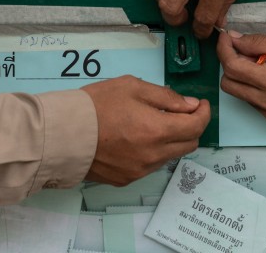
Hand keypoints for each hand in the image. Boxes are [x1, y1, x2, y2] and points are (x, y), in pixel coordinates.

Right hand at [83, 75, 209, 185]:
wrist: (61, 134)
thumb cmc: (95, 105)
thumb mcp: (132, 87)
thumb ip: (166, 97)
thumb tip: (190, 106)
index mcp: (157, 130)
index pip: (196, 126)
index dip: (203, 113)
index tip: (200, 104)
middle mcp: (153, 155)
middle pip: (189, 144)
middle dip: (191, 126)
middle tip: (181, 112)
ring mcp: (140, 170)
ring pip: (171, 156)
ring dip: (173, 140)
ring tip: (155, 123)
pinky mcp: (126, 179)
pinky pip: (151, 165)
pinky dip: (154, 151)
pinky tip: (138, 138)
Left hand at [217, 31, 265, 130]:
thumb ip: (260, 42)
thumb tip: (234, 40)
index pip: (233, 68)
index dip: (224, 50)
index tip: (226, 37)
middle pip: (229, 85)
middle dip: (231, 65)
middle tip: (245, 51)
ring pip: (241, 96)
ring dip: (245, 79)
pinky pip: (256, 106)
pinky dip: (258, 91)